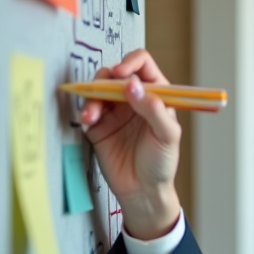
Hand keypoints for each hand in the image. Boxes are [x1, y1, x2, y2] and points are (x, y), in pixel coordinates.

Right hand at [80, 49, 181, 238]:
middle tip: (102, 91)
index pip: (143, 65)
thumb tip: (133, 85)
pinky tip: (88, 121)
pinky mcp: (98, 125)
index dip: (131, 62)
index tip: (122, 74)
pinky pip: (88, 108)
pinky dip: (86, 111)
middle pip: (115, 73)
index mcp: (156, 94)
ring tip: (92, 116)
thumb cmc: (161, 162)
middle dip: (105, 79)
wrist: (142, 191)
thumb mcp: (167, 135)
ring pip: (98, 88)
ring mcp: (115, 110)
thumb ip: (153, 109)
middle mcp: (134, 98)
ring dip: (92, 96)